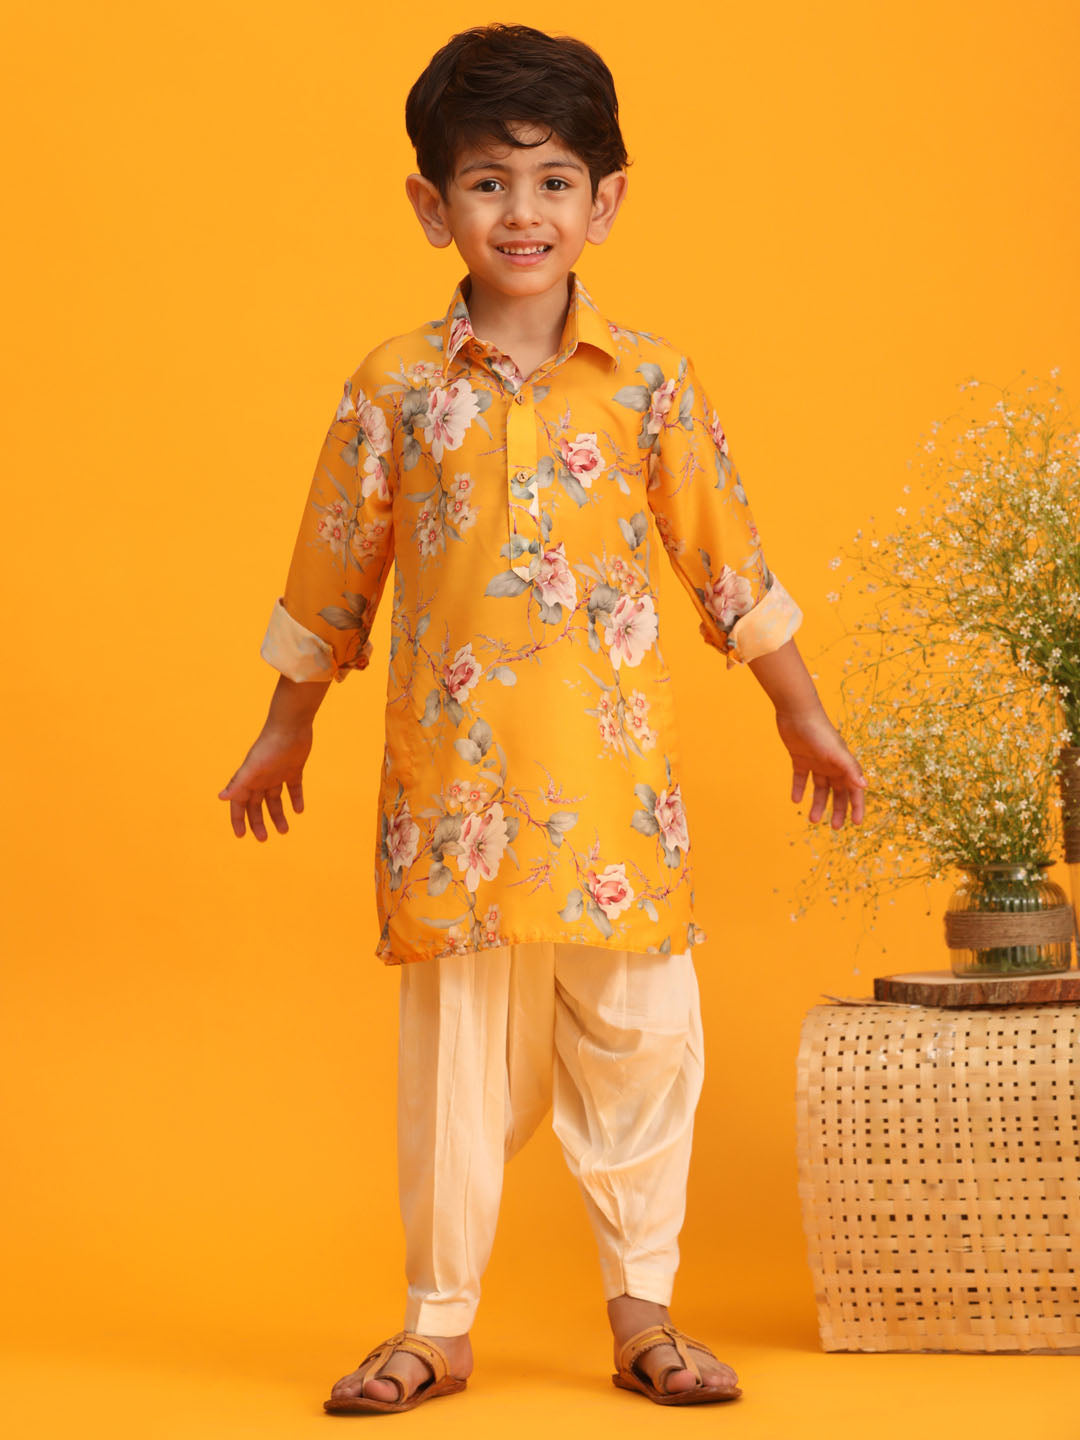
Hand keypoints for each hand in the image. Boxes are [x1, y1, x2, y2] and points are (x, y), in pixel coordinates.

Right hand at [217, 723, 313, 839]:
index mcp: (249, 779)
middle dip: (258, 822)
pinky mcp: (293, 769)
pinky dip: (296, 799)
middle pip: (256, 805)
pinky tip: (299, 810)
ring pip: (275, 800)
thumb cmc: (269, 746)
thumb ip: (239, 783)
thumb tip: (220, 797)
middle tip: (264, 839)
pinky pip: (293, 788)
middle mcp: (261, 778)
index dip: (238, 819)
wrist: (291, 726)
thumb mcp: (254, 768)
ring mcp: (277, 774)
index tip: (241, 836)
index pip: (239, 804)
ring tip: (284, 831)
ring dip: (278, 815)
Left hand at [774, 707, 866, 827]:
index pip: (854, 791)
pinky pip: (801, 778)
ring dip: (818, 804)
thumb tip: (865, 787)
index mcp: (844, 765)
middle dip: (837, 810)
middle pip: (838, 793)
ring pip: (820, 789)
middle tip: (834, 827)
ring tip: (812, 819)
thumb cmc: (820, 731)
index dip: (857, 807)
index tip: (857, 824)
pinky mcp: (800, 759)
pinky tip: (796, 800)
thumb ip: (850, 769)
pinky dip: (799, 789)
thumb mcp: (836, 753)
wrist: (797, 712)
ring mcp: (816, 762)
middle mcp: (832, 765)